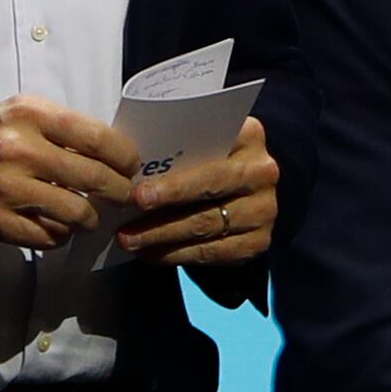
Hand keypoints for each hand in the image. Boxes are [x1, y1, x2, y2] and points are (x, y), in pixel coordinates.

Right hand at [0, 95, 139, 247]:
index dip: (126, 157)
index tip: (131, 166)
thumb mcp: (17, 111)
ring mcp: (10, 189)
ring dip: (91, 218)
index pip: (98, 138)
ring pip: (78, 214)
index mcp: (30, 115)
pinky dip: (61, 235)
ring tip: (88, 215)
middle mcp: (22, 150)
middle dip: (119, 192)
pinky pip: (49, 237)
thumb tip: (109, 153)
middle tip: (121, 196)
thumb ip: (59, 128)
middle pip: (96, 179)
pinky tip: (58, 226)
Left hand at [114, 116, 277, 269]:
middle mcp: (263, 173)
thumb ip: (178, 148)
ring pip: (205, 227)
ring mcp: (264, 210)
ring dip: (161, 237)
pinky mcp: (259, 241)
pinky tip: (149, 253)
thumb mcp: (200, 143)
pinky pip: (211, 253)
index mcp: (249, 137)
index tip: (138, 193)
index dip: (174, 181)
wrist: (243, 191)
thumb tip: (128, 167)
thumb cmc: (208, 160)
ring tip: (129, 240)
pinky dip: (175, 254)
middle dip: (163, 211)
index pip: (209, 159)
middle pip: (208, 194)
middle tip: (126, 224)